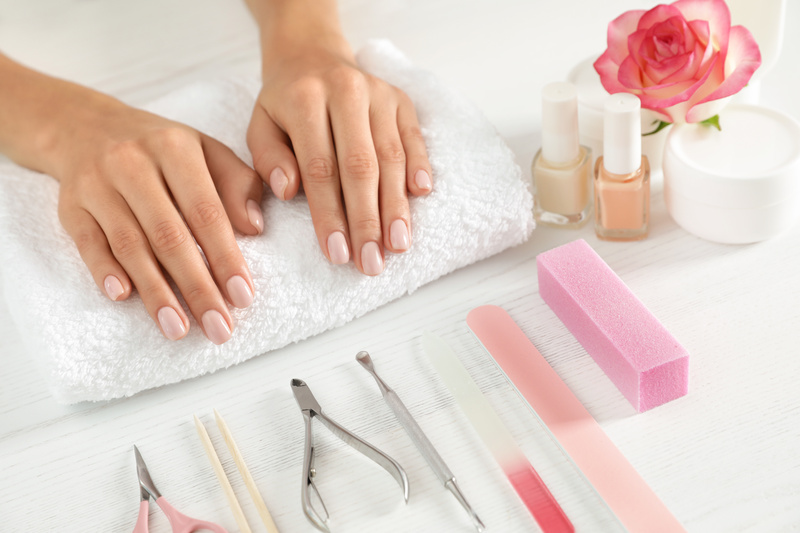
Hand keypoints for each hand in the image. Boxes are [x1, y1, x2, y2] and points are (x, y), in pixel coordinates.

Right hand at [49, 90, 262, 343]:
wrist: (85, 127)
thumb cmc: (160, 149)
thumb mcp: (206, 151)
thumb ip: (238, 184)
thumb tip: (255, 227)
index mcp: (175, 148)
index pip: (206, 211)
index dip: (225, 257)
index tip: (242, 296)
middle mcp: (133, 164)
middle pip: (169, 236)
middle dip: (197, 287)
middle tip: (218, 327)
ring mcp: (98, 185)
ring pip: (130, 245)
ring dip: (156, 292)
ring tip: (178, 329)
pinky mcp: (71, 206)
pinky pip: (88, 243)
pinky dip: (105, 271)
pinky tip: (124, 297)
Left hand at [247, 36, 431, 274]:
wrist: (312, 55)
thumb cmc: (284, 105)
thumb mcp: (260, 126)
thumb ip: (269, 159)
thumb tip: (289, 191)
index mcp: (305, 99)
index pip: (320, 167)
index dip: (330, 214)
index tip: (336, 254)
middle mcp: (346, 92)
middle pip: (361, 165)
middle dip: (368, 220)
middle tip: (372, 262)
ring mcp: (378, 94)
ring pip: (392, 156)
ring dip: (396, 205)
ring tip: (397, 246)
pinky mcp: (401, 99)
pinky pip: (414, 137)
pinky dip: (419, 167)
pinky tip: (420, 196)